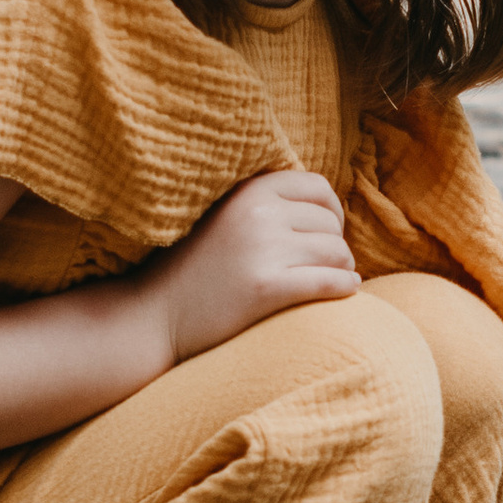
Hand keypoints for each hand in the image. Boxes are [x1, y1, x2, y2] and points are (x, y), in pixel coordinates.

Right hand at [154, 169, 358, 362]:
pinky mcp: (266, 288)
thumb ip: (265, 203)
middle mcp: (257, 214)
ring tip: (334, 278)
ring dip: (343, 267)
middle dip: (335, 244)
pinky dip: (345, 286)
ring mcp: (262, 250)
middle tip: (325, 264)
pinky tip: (346, 290)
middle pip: (331, 223)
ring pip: (337, 252)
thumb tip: (326, 202)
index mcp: (249, 190)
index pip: (318, 187)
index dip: (332, 210)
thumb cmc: (196, 268)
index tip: (327, 231)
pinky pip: (329, 282)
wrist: (156, 314)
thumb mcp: (226, 216)